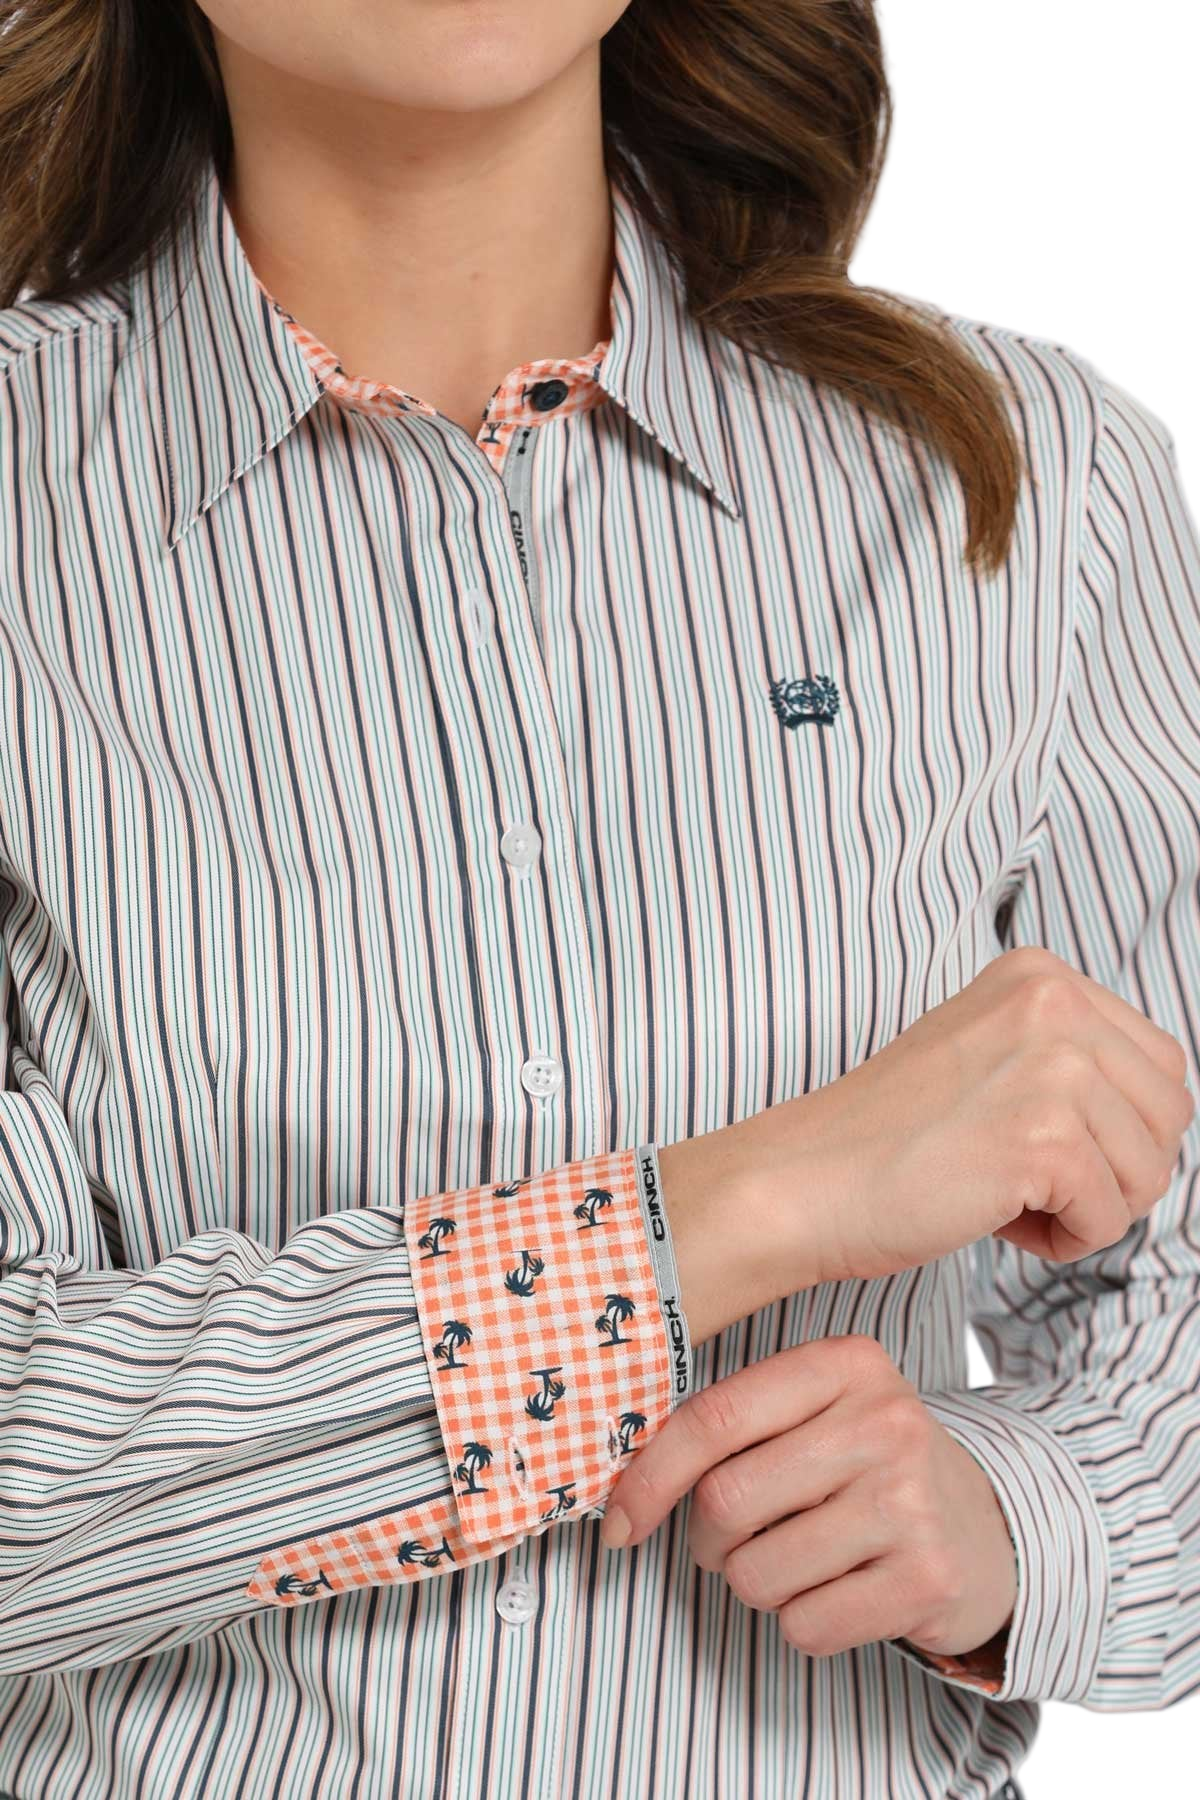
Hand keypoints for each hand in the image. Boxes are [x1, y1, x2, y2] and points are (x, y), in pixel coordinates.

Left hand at [602, 1335, 1017, 1661]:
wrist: (986, 1527)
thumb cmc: (869, 1467)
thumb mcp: (817, 1412)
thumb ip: (735, 1424)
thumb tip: (625, 1493)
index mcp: (845, 1364)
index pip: (714, 1418)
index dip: (650, 1478)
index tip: (620, 1522)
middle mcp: (883, 1422)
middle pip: (725, 1501)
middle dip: (709, 1542)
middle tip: (736, 1542)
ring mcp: (910, 1501)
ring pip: (757, 1573)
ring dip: (757, 1585)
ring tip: (801, 1561)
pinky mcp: (927, 1578)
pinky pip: (804, 1626)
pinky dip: (802, 1623)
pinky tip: (840, 1592)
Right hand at [713, 943, 1193, 1287]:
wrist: (807, 1179)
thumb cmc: (888, 1137)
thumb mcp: (991, 1054)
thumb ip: (1069, 1058)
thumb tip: (1156, 1118)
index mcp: (1040, 975)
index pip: (1161, 1062)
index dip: (1118, 1128)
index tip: (1046, 1145)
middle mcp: (1053, 1002)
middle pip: (1169, 1115)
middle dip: (1117, 1169)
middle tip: (1035, 1184)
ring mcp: (1052, 1066)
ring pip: (1148, 1172)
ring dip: (1087, 1208)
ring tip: (1007, 1197)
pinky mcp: (1044, 1137)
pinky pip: (1109, 1220)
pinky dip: (1061, 1241)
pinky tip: (995, 1218)